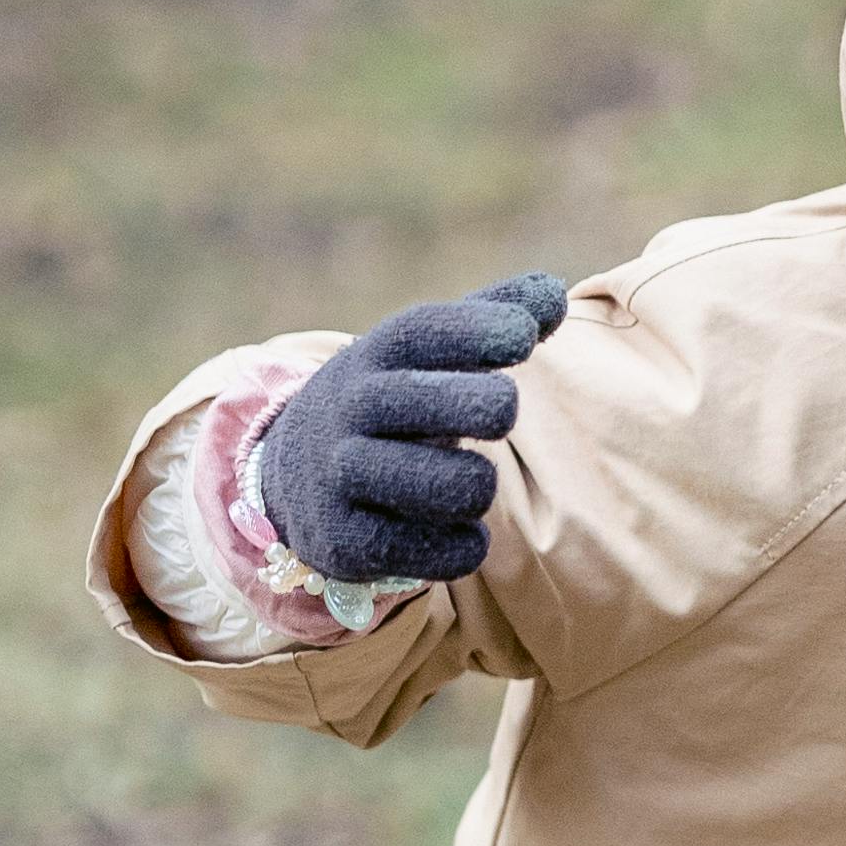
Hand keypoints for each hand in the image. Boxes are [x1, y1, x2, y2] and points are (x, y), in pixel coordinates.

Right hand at [253, 271, 566, 587]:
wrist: (292, 477)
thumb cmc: (394, 403)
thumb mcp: (426, 354)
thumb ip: (494, 316)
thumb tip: (553, 293)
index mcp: (374, 357)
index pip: (421, 332)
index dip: (476, 330)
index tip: (524, 336)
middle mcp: (350, 411)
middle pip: (434, 405)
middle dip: (491, 407)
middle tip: (500, 412)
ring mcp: (342, 478)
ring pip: (453, 488)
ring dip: (479, 486)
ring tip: (466, 481)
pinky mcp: (348, 543)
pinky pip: (443, 552)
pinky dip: (464, 544)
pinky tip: (448, 528)